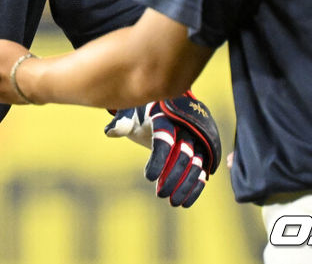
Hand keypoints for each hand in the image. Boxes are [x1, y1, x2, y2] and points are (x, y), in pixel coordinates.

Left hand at [105, 93, 220, 207]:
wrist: (162, 108)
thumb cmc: (141, 114)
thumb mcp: (130, 115)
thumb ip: (122, 123)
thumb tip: (110, 132)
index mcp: (165, 116)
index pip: (164, 139)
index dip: (158, 160)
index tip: (148, 178)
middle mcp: (184, 126)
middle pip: (184, 154)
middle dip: (173, 177)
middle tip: (161, 195)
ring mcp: (196, 138)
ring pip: (196, 164)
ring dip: (186, 185)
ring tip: (174, 202)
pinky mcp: (201, 150)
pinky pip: (202, 169)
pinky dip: (196, 185)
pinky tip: (186, 201)